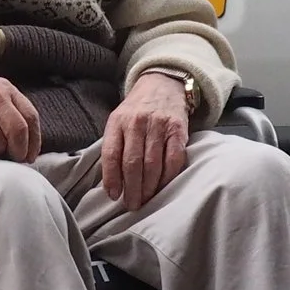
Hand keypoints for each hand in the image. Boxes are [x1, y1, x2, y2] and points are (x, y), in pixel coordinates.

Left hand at [102, 73, 190, 210]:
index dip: (111, 178)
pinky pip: (173, 159)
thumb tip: (111, 182)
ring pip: (152, 164)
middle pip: (132, 162)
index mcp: (118, 121)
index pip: (111, 154)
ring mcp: (159, 125)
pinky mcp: (178, 129)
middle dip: (132, 189)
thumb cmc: (136, 109)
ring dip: (149, 187)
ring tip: (146, 200)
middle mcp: (137, 122)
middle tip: (132, 205)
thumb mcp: (118, 120)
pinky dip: (168, 177)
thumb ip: (114, 145)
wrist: (163, 84)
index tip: (114, 196)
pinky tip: (163, 187)